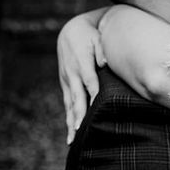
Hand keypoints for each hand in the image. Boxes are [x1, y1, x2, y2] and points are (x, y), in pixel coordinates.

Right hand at [57, 12, 107, 142]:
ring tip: (72, 139)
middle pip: (77, 97)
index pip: (89, 81)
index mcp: (81, 63)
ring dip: (71, 122)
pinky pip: (67, 104)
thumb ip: (101, 49)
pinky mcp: (65, 84)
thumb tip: (104, 62)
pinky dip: (69, 118)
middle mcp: (72, 74)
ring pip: (69, 105)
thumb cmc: (89, 35)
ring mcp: (67, 80)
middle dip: (79, 114)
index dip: (94, 95)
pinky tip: (71, 132)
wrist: (70, 30)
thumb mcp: (96, 37)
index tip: (97, 109)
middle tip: (81, 130)